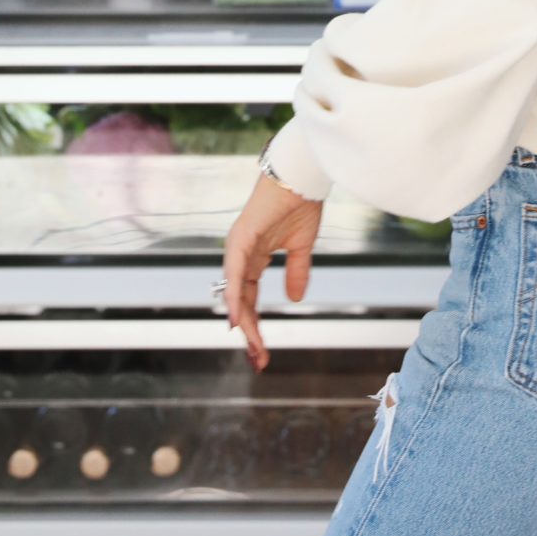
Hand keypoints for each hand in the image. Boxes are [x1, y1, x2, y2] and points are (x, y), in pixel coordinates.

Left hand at [222, 174, 322, 370]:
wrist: (301, 175)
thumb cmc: (300, 202)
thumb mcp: (301, 246)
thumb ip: (296, 272)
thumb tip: (295, 300)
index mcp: (254, 257)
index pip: (250, 298)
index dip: (256, 324)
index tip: (263, 352)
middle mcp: (241, 255)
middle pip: (241, 301)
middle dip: (250, 332)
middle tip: (259, 360)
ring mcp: (238, 247)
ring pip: (236, 292)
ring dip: (244, 321)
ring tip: (252, 347)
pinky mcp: (241, 238)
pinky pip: (235, 273)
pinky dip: (235, 297)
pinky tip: (237, 320)